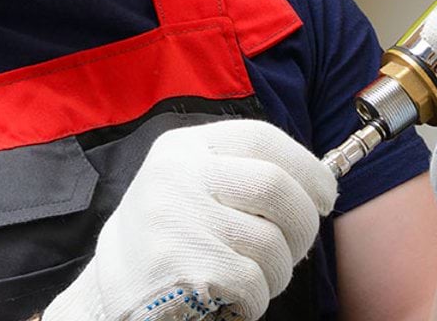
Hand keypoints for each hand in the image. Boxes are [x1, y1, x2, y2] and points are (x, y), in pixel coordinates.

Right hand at [43, 119, 336, 320]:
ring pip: (272, 242)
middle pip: (276, 187)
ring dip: (278, 271)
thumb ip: (240, 174)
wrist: (110, 291)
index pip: (261, 138)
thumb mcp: (190, 186)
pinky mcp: (184, 265)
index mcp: (182, 149)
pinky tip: (231, 296)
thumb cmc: (167, 238)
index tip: (325, 196)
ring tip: (252, 276)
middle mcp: (177, 175)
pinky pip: (254, 282)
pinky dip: (257, 298)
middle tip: (297, 246)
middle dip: (302, 223)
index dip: (307, 167)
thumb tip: (317, 185)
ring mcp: (178, 219)